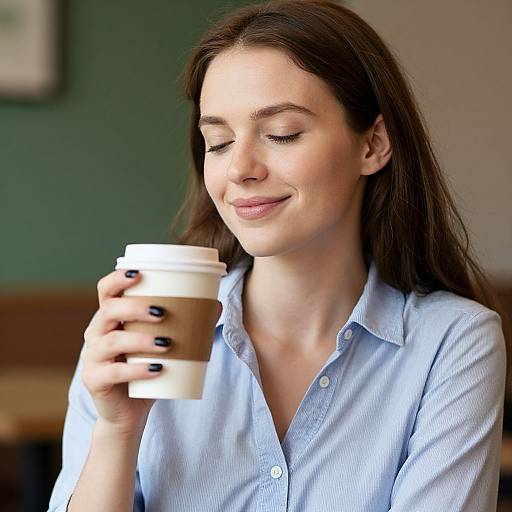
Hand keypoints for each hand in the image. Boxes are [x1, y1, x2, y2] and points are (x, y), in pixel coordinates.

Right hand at [82, 269, 172, 436]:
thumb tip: (216, 304)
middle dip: (135, 308)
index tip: (139, 273)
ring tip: (167, 342)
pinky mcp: (95, 381)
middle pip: (108, 310)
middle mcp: (96, 334)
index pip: (106, 291)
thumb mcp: (161, 344)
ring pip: (112, 341)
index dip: (118, 279)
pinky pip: (114, 372)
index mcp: (110, 318)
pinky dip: (138, 370)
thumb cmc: (146, 370)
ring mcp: (93, 358)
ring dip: (141, 340)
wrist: (128, 412)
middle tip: (162, 312)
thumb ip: (183, 324)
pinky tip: (157, 369)